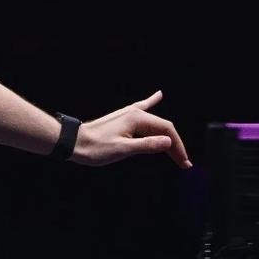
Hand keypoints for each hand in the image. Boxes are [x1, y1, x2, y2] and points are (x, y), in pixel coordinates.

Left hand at [71, 90, 191, 168]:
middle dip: (175, 146)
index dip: (178, 146)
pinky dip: (152, 102)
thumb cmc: (96, 148)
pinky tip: (158, 95)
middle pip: (163, 128)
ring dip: (167, 137)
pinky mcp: (123, 118)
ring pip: (155, 123)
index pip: (166, 130)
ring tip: (177, 150)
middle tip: (183, 163)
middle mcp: (135, 113)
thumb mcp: (123, 150)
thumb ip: (147, 145)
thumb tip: (169, 142)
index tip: (183, 162)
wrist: (74, 143)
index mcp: (137, 119)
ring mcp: (128, 114)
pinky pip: (142, 108)